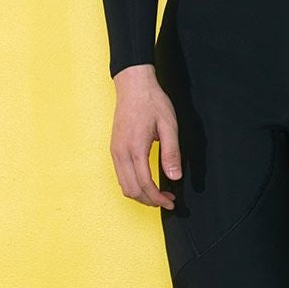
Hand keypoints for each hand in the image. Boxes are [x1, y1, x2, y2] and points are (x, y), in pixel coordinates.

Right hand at [109, 64, 181, 210]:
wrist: (133, 86)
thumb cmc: (152, 102)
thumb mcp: (169, 125)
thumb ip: (171, 152)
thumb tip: (174, 177)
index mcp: (135, 148)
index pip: (145, 184)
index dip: (158, 198)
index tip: (171, 201)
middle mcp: (121, 153)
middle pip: (131, 190)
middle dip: (149, 200)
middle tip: (167, 200)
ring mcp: (115, 151)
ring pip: (123, 185)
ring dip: (140, 194)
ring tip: (158, 194)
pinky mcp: (114, 149)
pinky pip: (120, 175)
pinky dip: (132, 185)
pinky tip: (146, 182)